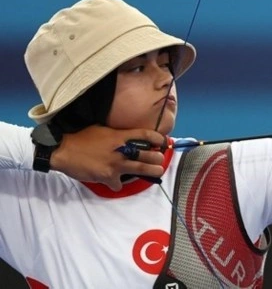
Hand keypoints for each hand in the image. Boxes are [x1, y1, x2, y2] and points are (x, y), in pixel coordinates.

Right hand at [50, 125, 165, 190]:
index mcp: (120, 135)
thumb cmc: (81, 137)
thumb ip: (117, 135)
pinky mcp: (108, 177)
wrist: (63, 150)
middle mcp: (121, 150)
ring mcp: (116, 164)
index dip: (158, 138)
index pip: (145, 135)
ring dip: (151, 171)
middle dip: (158, 158)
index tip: (163, 141)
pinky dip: (117, 184)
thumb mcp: (103, 130)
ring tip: (158, 171)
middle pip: (148, 154)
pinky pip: (119, 184)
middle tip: (161, 159)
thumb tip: (128, 137)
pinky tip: (115, 182)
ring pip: (141, 169)